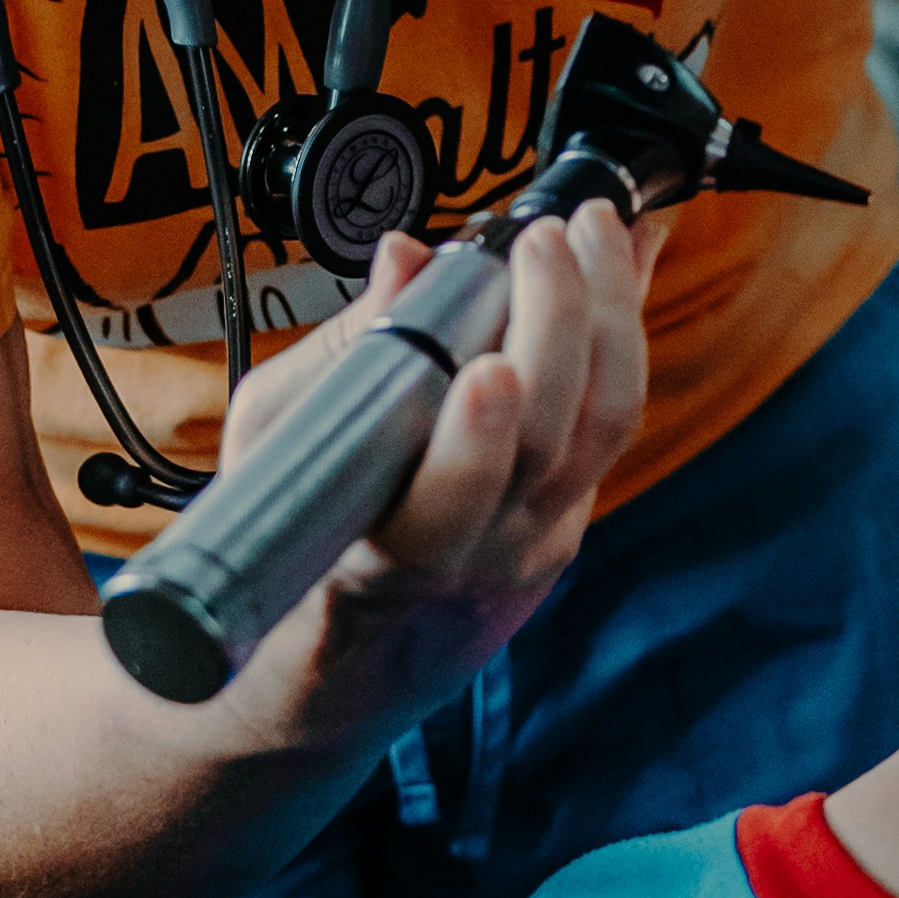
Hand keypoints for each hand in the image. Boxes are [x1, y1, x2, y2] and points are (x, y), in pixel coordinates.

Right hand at [243, 203, 651, 729]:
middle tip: (546, 239)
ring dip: (611, 315)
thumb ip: (342, 352)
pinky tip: (619, 263)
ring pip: (604, 429)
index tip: (488, 367)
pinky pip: (614, 421)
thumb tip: (406, 255)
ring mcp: (537, 541)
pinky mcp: (572, 519)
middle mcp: (476, 559)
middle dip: (558, 328)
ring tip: (597, 228)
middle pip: (549, 445)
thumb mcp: (276, 445)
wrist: (341, 669)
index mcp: (380, 558)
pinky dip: (622, 334)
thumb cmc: (298, 538)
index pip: (447, 508)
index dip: (477, 443)